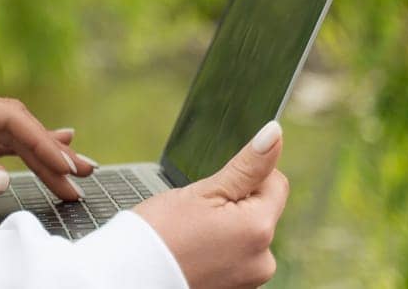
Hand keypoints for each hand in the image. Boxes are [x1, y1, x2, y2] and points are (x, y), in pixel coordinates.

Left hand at [0, 82, 93, 239]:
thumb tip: (4, 179)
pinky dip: (21, 153)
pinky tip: (46, 154)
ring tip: (75, 172)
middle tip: (83, 176)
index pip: (10, 119)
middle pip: (16, 125)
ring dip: (40, 154)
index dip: (43, 143)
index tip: (67, 166)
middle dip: (51, 150)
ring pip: (9, 136)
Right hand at [135, 121, 289, 288]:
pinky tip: (194, 253)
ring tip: (191, 235)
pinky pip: (235, 258)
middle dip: (234, 204)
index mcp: (259, 229)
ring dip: (226, 229)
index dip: (245, 176)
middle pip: (260, 211)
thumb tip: (275, 134)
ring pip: (246, 235)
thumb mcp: (204, 191)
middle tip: (196, 214)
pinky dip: (219, 252)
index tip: (215, 188)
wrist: (131, 275)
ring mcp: (250, 279)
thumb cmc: (160, 233)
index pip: (275, 183)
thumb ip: (247, 165)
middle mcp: (263, 260)